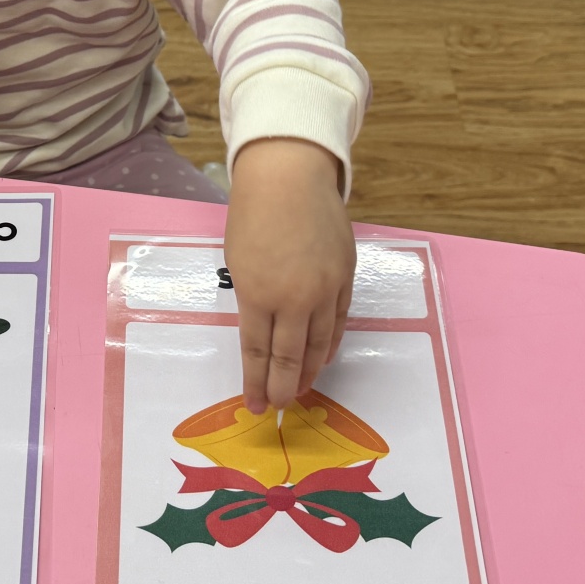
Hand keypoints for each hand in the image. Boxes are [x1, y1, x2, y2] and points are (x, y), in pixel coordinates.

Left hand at [225, 138, 354, 413]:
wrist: (290, 177)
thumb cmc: (253, 215)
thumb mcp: (238, 262)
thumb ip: (252, 299)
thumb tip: (264, 330)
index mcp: (258, 295)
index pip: (258, 353)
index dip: (256, 383)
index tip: (254, 404)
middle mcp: (295, 299)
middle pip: (290, 358)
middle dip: (283, 388)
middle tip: (278, 406)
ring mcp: (325, 290)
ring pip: (320, 345)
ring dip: (309, 372)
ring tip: (299, 390)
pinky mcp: (346, 278)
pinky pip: (339, 323)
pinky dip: (330, 344)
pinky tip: (322, 358)